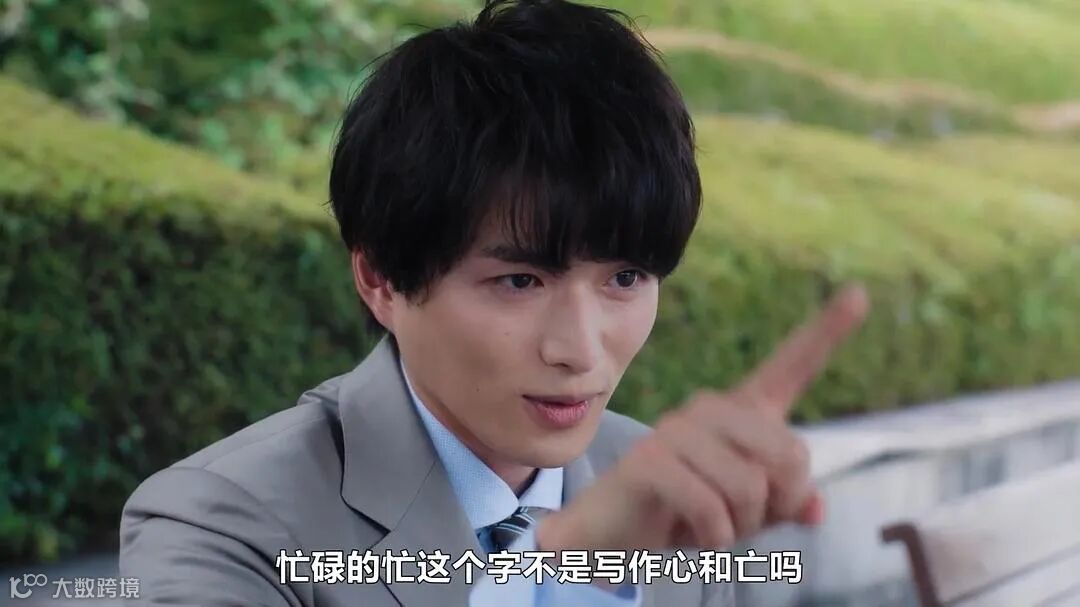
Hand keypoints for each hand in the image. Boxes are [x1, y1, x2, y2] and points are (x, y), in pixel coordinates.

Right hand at [537, 284, 870, 553]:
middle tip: (742, 519)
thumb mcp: (749, 513)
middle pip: (790, 455)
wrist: (616, 531)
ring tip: (712, 526)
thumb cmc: (688, 514)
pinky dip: (713, 537)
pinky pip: (712, 507)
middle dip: (777, 504)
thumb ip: (786, 503)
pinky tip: (692, 535)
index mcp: (742, 412)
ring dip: (740, 527)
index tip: (859, 293)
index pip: (790, 366)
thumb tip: (815, 509)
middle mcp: (710, 408)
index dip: (827, 331)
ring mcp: (676, 430)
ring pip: (751, 487)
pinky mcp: (649, 459)